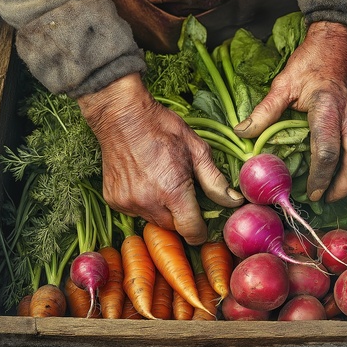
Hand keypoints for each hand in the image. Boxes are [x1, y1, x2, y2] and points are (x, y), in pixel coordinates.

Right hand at [78, 74, 243, 244]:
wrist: (121, 115)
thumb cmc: (163, 128)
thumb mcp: (197, 150)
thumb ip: (215, 180)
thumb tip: (234, 201)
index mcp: (172, 191)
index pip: (191, 232)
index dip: (200, 232)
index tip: (202, 225)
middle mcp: (148, 202)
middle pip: (172, 228)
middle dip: (181, 217)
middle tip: (182, 193)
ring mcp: (128, 202)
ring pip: (153, 221)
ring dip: (161, 210)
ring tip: (161, 183)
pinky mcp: (113, 200)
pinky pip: (135, 212)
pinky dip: (143, 203)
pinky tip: (144, 181)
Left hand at [234, 21, 346, 202]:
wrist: (341, 41)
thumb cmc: (310, 62)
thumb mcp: (283, 84)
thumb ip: (264, 111)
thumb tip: (241, 133)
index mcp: (327, 108)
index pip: (327, 153)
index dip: (320, 178)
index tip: (311, 193)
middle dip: (342, 187)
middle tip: (326, 197)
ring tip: (340, 188)